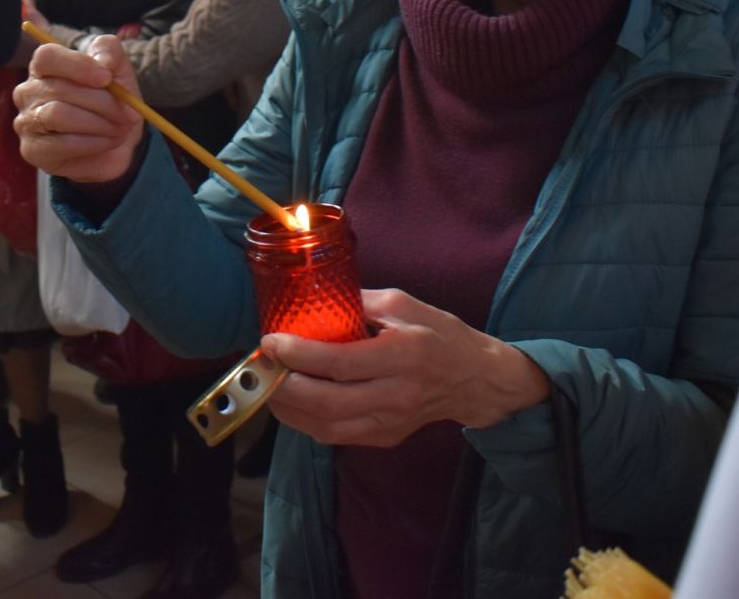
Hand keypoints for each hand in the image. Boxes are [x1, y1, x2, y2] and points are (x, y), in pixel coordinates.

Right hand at [13, 35, 143, 183]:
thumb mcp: (118, 70)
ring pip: (58, 115)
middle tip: (129, 113)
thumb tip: (104, 64)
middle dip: (102, 102)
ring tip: (120, 128)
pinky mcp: (32, 150)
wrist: (116, 141)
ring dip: (98, 123)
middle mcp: (27, 92)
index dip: (77, 66)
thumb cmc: (111, 101)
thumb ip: (110, 53)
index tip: (107, 78)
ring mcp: (26, 122)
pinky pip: (63, 143)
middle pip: (59, 89)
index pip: (47, 57)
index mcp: (44, 66)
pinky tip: (109, 141)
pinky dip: (94, 142)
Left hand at [262, 289, 550, 446]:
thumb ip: (360, 302)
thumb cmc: (440, 335)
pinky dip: (307, 422)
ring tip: (268, 386)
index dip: (299, 355)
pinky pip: (337, 436)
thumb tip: (315, 301)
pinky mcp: (386, 437)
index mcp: (403, 355)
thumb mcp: (405, 304)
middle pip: (328, 403)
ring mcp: (392, 422)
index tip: (271, 342)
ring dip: (289, 410)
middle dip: (284, 387)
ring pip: (328, 427)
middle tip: (262, 367)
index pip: (340, 363)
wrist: (476, 379)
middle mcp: (397, 394)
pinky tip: (292, 403)